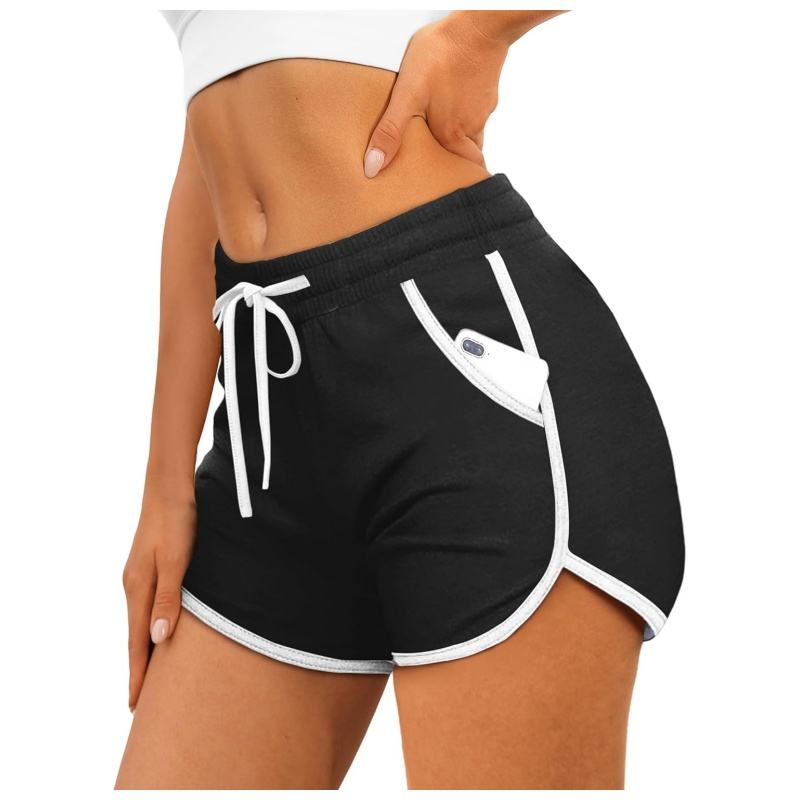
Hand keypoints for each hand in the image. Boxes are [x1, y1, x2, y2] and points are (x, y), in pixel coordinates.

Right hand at [122, 495, 195, 710]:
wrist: (169, 488)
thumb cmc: (176, 522)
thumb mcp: (175, 560)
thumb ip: (167, 598)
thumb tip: (157, 638)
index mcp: (137, 588)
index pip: (136, 642)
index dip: (138, 674)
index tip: (137, 705)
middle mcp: (134, 586)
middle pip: (135, 636)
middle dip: (139, 669)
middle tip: (142, 702)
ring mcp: (140, 576)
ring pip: (141, 622)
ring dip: (145, 649)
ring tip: (152, 674)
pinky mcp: (150, 567)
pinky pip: (148, 607)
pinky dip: (150, 627)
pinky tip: (160, 630)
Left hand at [363, 14, 508, 177]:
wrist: (478, 24)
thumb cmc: (442, 56)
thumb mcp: (407, 95)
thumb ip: (391, 132)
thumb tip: (373, 168)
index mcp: (453, 136)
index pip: (464, 173)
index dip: (457, 182)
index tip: (448, 189)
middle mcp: (472, 127)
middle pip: (468, 155)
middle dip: (454, 162)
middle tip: (438, 165)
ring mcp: (483, 108)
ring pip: (472, 133)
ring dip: (458, 137)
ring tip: (438, 131)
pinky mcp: (487, 90)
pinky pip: (475, 110)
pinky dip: (464, 112)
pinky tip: (450, 101)